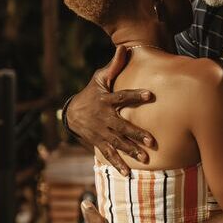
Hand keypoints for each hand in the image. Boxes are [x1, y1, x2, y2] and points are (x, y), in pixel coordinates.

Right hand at [67, 46, 155, 175]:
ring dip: (130, 151)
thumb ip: (114, 67)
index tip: (151, 94)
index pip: (122, 96)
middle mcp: (103, 118)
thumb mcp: (99, 79)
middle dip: (136, 134)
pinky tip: (127, 174)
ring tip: (145, 159)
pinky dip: (117, 164)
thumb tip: (125, 48)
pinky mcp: (98, 142)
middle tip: (151, 141)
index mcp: (105, 100)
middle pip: (121, 126)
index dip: (135, 95)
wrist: (71, 113)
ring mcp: (100, 132)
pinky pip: (108, 154)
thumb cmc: (92, 93)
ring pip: (117, 143)